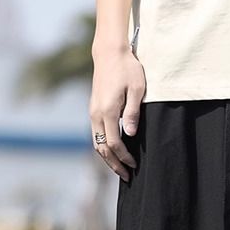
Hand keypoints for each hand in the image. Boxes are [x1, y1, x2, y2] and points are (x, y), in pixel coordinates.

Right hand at [89, 42, 145, 179]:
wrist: (109, 52)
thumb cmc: (127, 69)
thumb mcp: (137, 89)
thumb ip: (132, 113)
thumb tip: (129, 135)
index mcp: (107, 111)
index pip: (113, 143)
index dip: (124, 157)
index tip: (135, 165)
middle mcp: (96, 114)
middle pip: (102, 148)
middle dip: (114, 164)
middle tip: (127, 176)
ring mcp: (92, 112)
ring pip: (96, 143)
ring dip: (108, 158)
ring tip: (120, 168)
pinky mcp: (93, 109)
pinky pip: (96, 135)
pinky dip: (104, 147)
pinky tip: (113, 152)